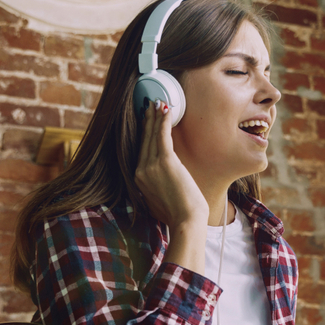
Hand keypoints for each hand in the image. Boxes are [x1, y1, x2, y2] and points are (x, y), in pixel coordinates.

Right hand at [133, 100, 208, 231]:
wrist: (186, 221)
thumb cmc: (178, 214)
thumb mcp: (159, 199)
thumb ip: (156, 186)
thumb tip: (162, 178)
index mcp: (138, 179)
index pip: (141, 150)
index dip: (144, 133)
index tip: (146, 120)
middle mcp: (140, 171)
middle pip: (144, 140)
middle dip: (147, 120)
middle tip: (150, 105)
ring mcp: (150, 166)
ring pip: (151, 136)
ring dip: (155, 117)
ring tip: (157, 103)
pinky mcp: (165, 162)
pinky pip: (162, 136)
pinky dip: (163, 122)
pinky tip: (165, 110)